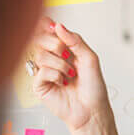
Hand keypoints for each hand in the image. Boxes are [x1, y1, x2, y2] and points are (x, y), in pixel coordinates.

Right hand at [30, 16, 109, 131]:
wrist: (92, 109)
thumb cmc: (93, 87)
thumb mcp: (90, 58)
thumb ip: (75, 41)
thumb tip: (58, 26)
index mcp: (64, 49)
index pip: (49, 31)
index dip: (46, 25)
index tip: (50, 24)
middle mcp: (53, 58)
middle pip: (40, 39)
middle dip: (55, 44)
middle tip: (66, 55)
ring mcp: (45, 71)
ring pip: (41, 55)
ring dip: (60, 64)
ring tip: (70, 74)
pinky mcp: (40, 85)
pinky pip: (40, 71)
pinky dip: (55, 75)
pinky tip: (62, 82)